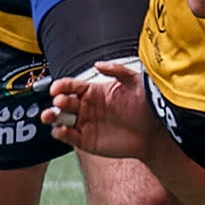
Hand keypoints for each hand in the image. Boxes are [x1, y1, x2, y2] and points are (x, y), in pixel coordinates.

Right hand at [42, 61, 157, 159]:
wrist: (154, 132)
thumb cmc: (146, 106)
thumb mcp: (135, 82)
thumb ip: (117, 70)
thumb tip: (98, 64)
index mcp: (93, 91)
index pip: (71, 86)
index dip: (62, 85)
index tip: (57, 88)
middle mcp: (86, 106)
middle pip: (63, 102)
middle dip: (57, 101)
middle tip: (59, 102)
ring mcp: (85, 124)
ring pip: (60, 119)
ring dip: (51, 117)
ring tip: (50, 116)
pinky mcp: (86, 141)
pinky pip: (68, 137)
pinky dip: (61, 133)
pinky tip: (61, 130)